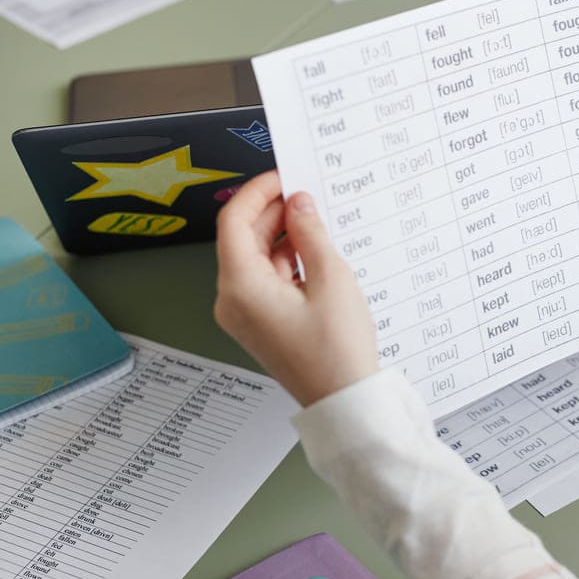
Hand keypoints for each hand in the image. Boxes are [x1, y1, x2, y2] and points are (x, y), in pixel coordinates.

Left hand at [214, 171, 378, 406]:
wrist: (344, 401)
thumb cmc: (338, 350)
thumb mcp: (331, 279)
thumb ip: (311, 234)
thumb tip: (300, 204)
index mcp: (241, 286)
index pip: (234, 221)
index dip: (258, 192)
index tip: (284, 177)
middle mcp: (232, 300)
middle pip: (242, 240)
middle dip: (272, 213)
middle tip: (306, 195)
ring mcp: (244, 315)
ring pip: (255, 260)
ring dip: (282, 238)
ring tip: (318, 225)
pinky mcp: (260, 325)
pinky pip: (265, 281)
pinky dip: (286, 262)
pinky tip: (315, 255)